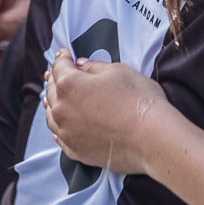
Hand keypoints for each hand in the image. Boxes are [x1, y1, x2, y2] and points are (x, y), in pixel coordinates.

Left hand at [43, 50, 166, 172]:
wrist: (152, 138)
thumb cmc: (139, 101)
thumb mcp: (119, 71)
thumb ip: (95, 67)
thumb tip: (82, 66)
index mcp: (69, 85)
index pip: (59, 66)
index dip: (62, 57)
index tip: (64, 54)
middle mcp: (62, 110)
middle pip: (51, 91)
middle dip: (54, 79)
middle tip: (56, 73)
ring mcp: (67, 133)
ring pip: (51, 116)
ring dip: (52, 104)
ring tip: (53, 99)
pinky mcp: (76, 150)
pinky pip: (60, 137)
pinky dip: (59, 128)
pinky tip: (59, 127)